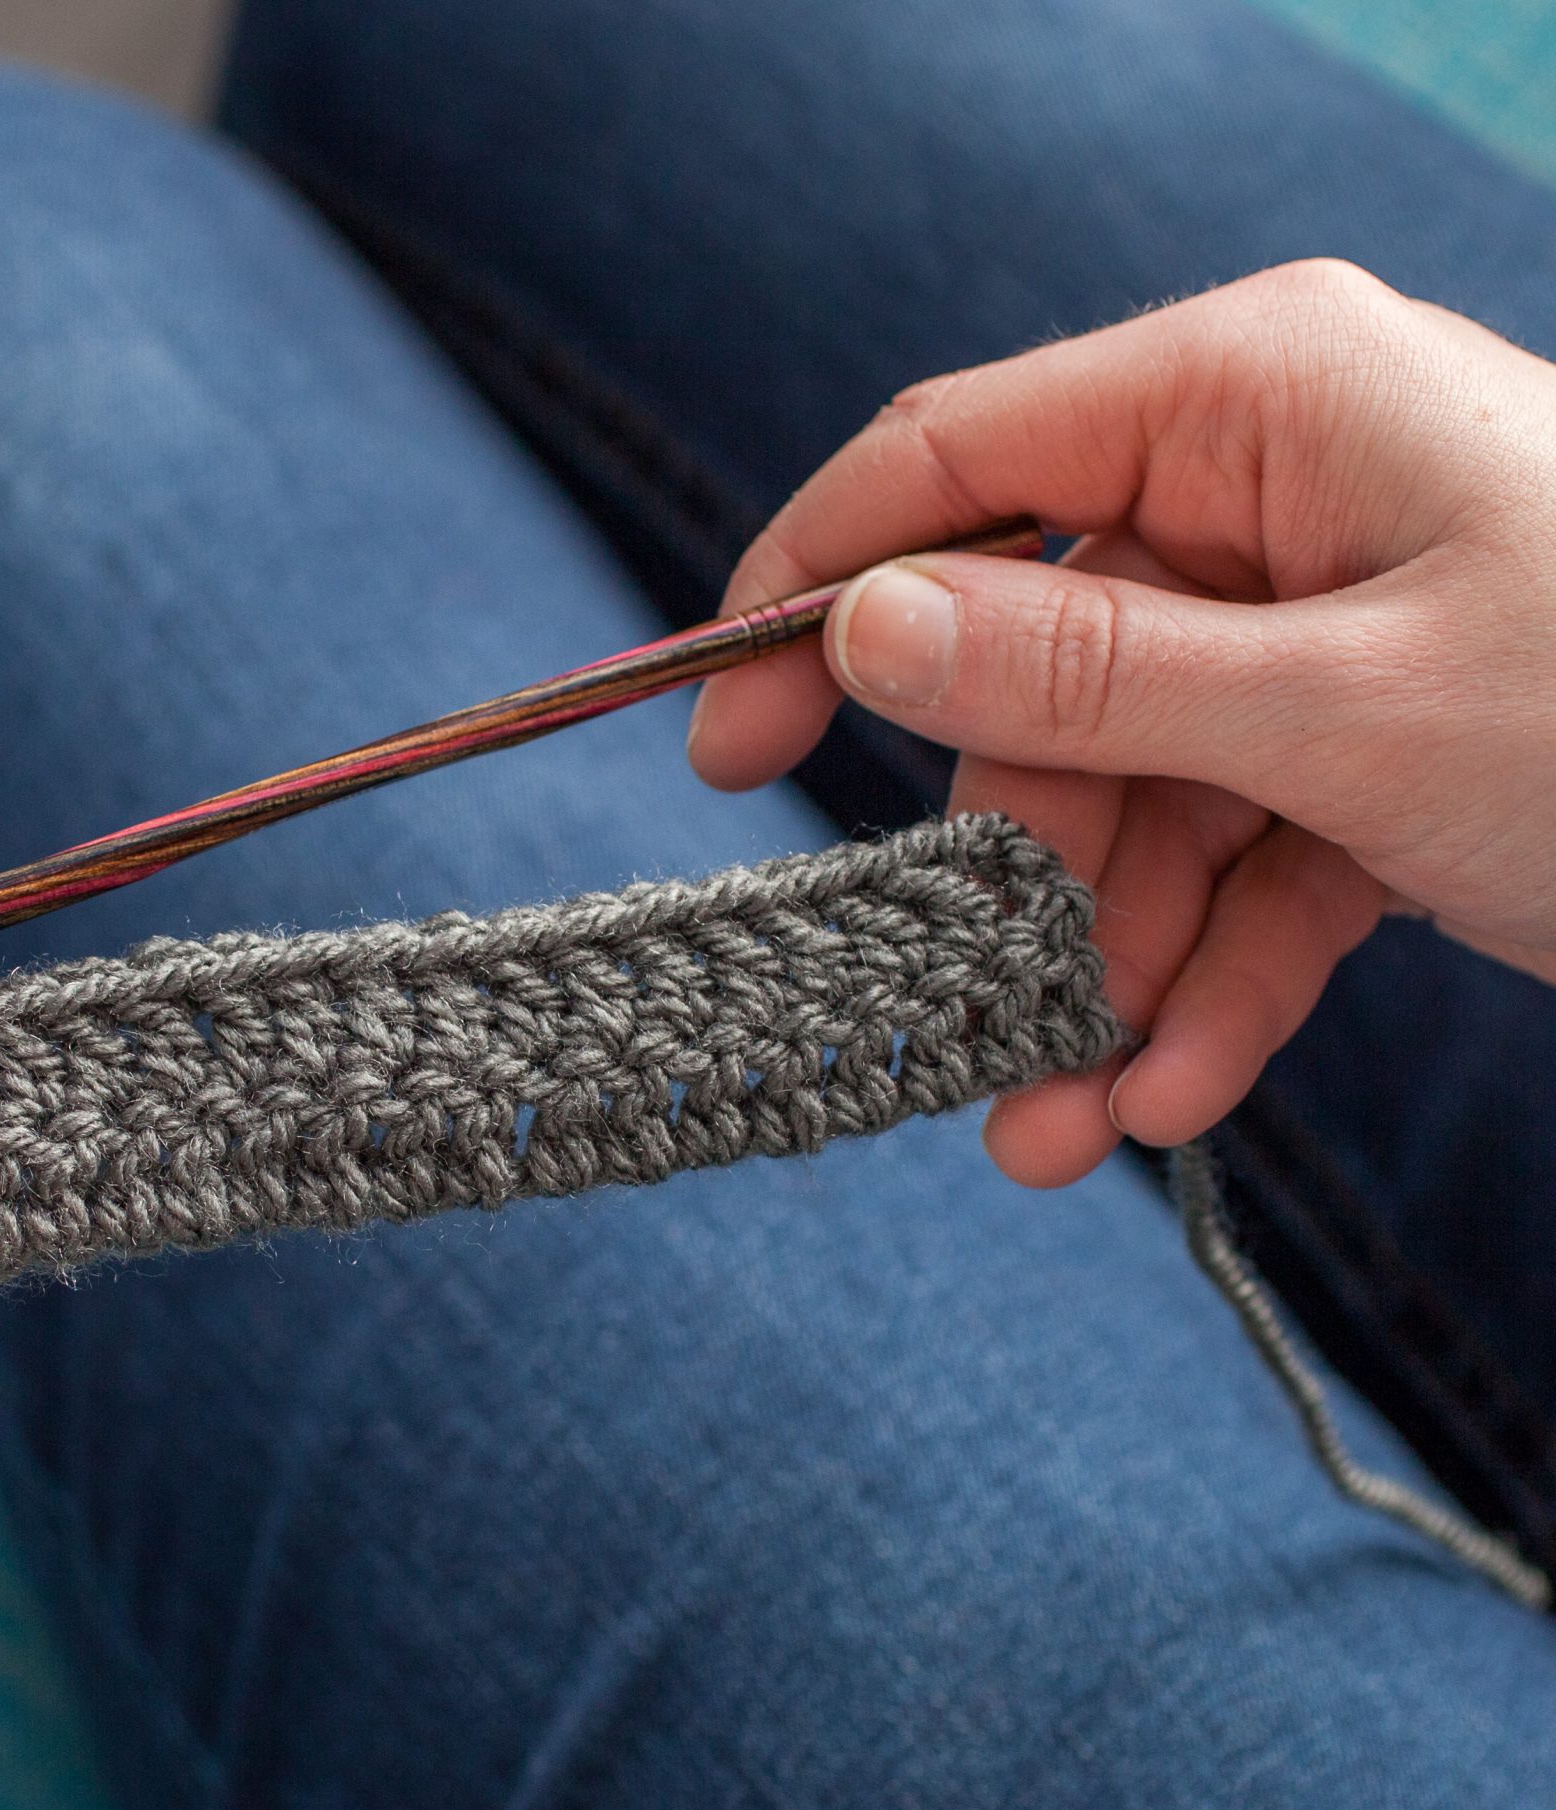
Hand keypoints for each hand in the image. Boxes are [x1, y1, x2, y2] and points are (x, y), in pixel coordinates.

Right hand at [688, 259, 1555, 1186]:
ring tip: (1056, 1130)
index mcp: (1250, 401)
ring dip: (1095, 968)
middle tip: (952, 1015)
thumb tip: (863, 630)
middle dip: (1005, 868)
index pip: (955, 462)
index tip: (714, 741)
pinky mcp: (1373, 748)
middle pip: (1036, 672)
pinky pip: (1238, 859)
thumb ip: (1087, 675)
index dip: (815, 593)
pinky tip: (1163, 1101)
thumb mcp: (1347, 708)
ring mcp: (1320, 628)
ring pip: (1133, 796)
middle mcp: (1268, 497)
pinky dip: (1202, 980)